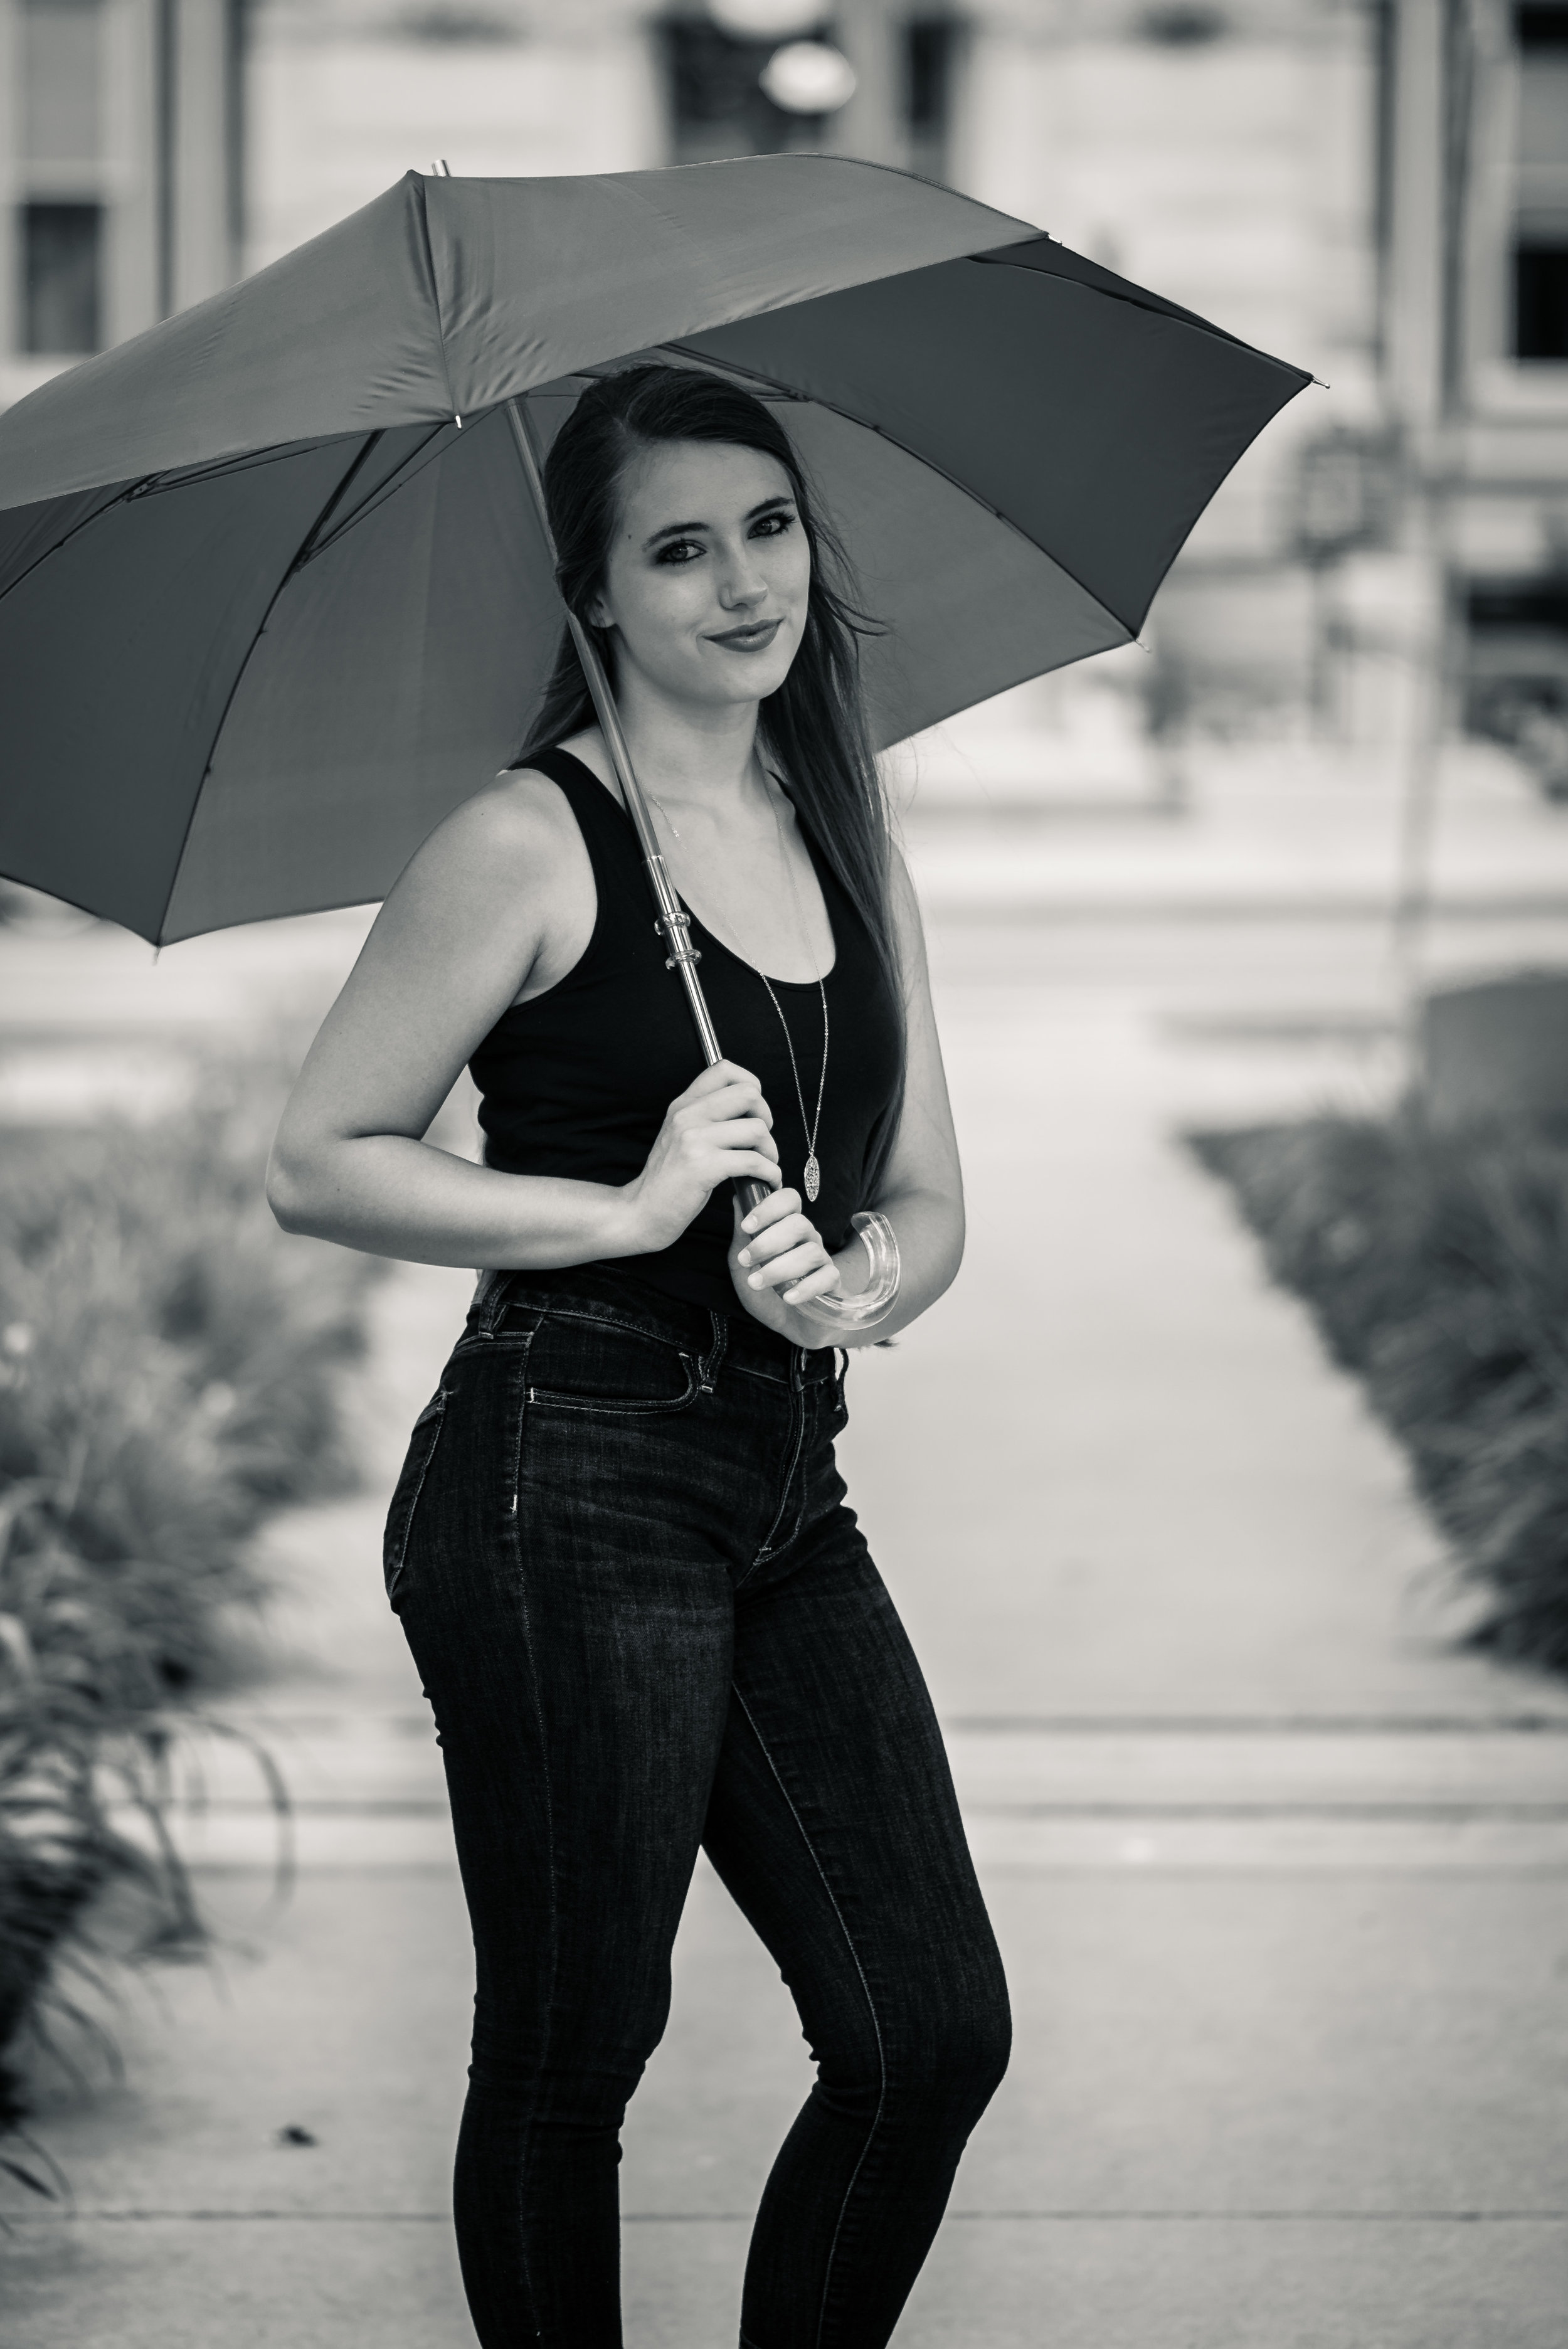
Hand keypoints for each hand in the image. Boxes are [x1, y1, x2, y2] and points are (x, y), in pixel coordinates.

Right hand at [621, 1061, 779, 1253]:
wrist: (643, 1211)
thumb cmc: (670, 1180)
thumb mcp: (680, 1136)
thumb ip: (707, 1117)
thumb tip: (751, 1107)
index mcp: (683, 1105)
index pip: (723, 1069)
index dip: (751, 1085)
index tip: (753, 1112)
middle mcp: (687, 1115)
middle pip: (749, 1094)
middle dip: (767, 1118)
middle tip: (761, 1142)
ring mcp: (693, 1139)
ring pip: (757, 1128)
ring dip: (770, 1151)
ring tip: (764, 1166)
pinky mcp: (702, 1166)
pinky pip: (753, 1161)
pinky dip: (769, 1174)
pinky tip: (765, 1182)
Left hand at [728, 1185, 844, 1333]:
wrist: (787, 1324)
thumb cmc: (765, 1289)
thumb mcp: (743, 1263)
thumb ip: (741, 1234)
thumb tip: (737, 1198)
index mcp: (787, 1227)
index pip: (788, 1200)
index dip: (769, 1207)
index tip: (746, 1226)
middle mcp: (808, 1238)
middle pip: (799, 1224)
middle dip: (768, 1241)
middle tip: (745, 1260)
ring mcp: (822, 1259)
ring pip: (811, 1252)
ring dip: (780, 1267)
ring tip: (756, 1283)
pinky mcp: (833, 1283)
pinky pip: (828, 1278)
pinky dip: (806, 1288)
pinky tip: (787, 1297)